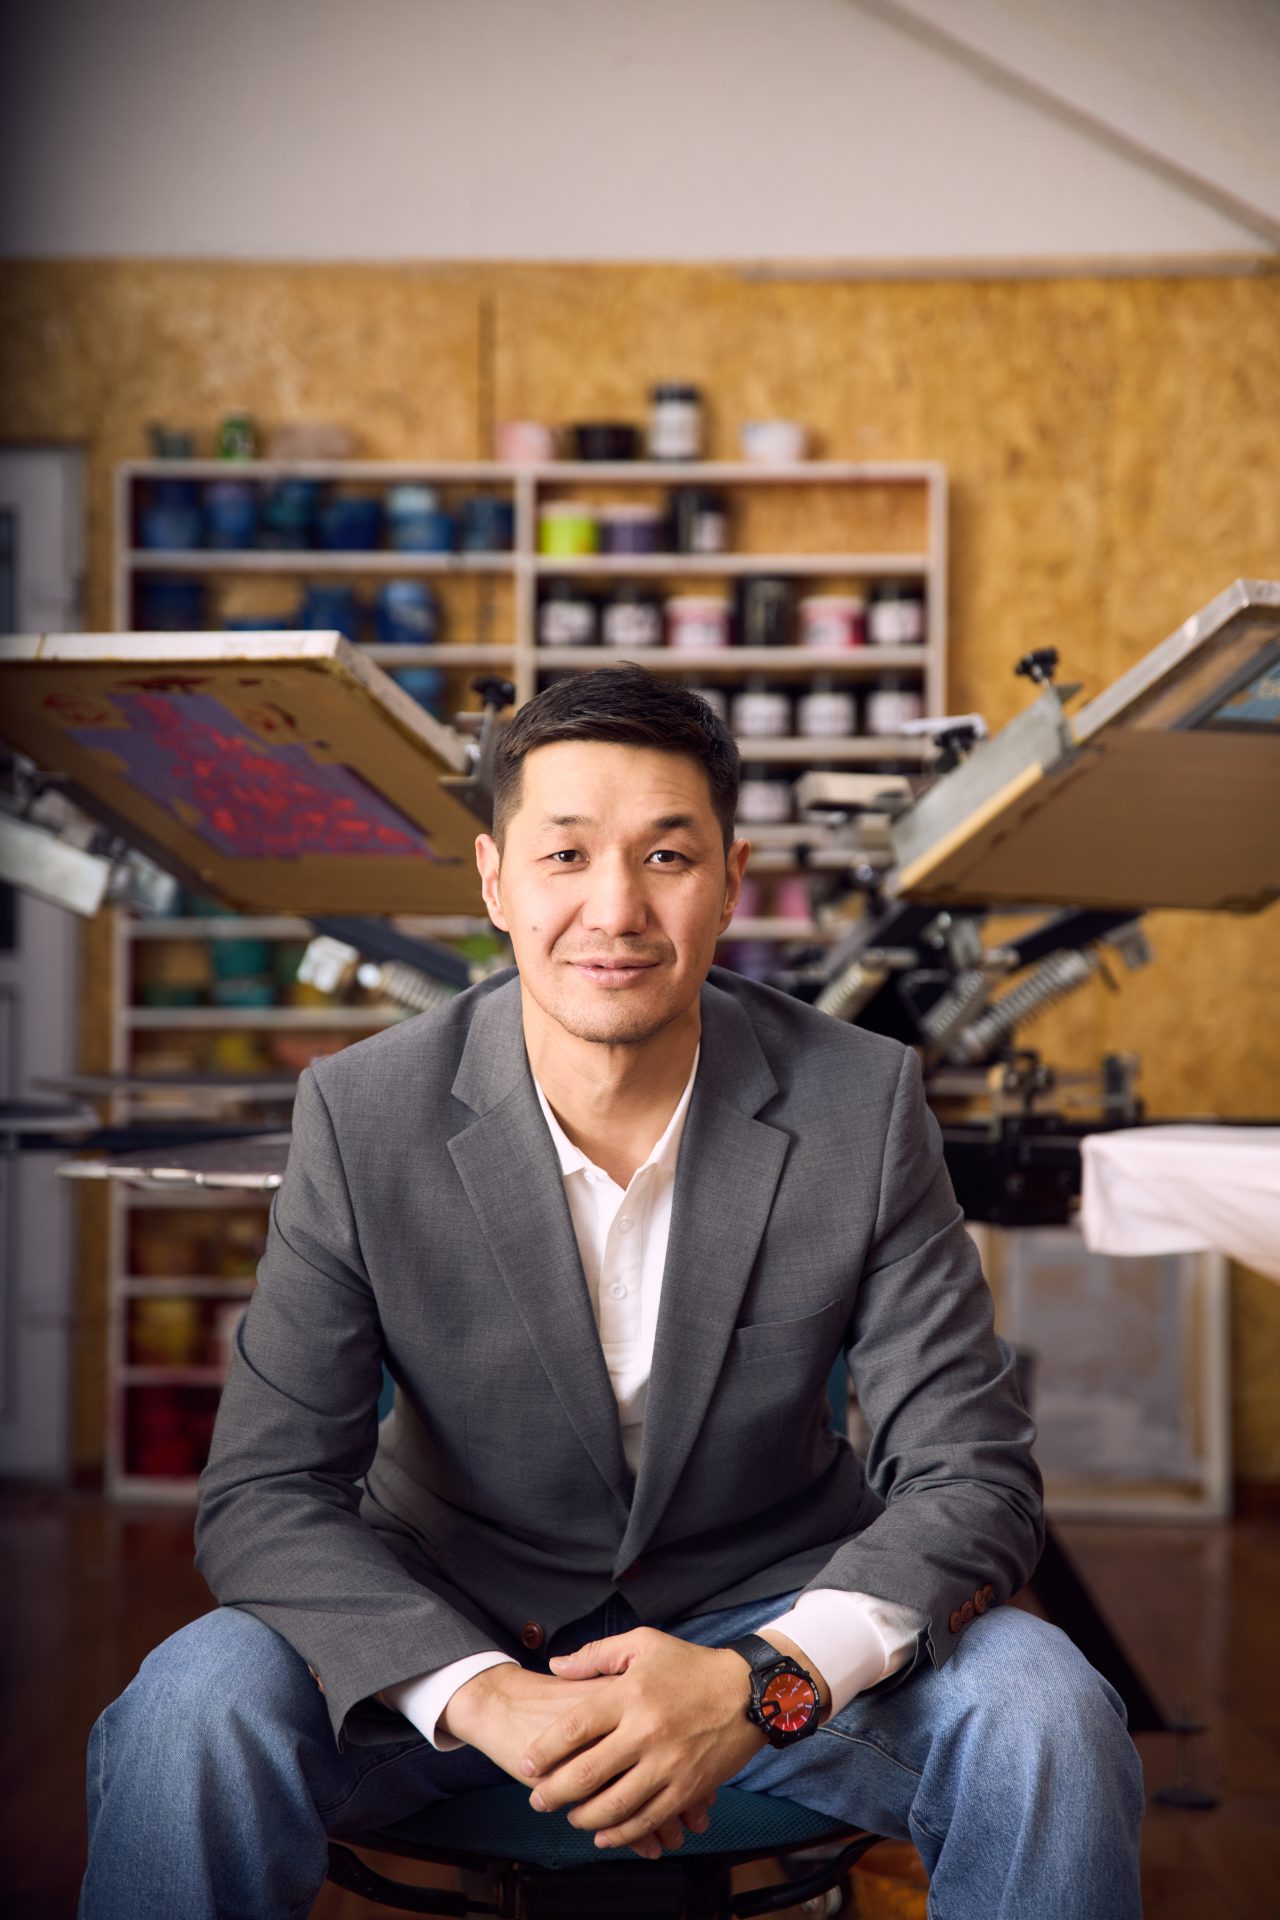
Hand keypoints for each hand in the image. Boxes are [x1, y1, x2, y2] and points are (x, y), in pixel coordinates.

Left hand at [443, 1656, 718, 1859]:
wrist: (749, 1692)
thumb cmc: (691, 1665)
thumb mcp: (643, 1644)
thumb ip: (595, 1655)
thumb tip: (555, 1666)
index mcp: (630, 1694)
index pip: (574, 1728)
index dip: (544, 1750)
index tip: (527, 1763)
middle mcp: (646, 1731)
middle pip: (587, 1773)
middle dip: (554, 1793)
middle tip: (537, 1799)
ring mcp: (668, 1764)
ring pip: (615, 1805)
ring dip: (584, 1818)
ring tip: (569, 1817)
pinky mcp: (688, 1788)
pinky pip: (649, 1819)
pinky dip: (622, 1833)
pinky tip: (604, 1835)